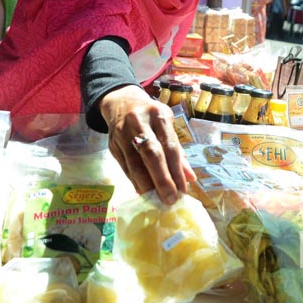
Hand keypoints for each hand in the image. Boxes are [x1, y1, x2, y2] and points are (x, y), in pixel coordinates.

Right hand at [100, 85, 194, 203]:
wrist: (120, 102)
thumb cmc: (150, 116)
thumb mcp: (167, 124)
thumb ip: (178, 151)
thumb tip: (190, 178)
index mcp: (159, 115)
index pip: (170, 146)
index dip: (176, 170)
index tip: (183, 190)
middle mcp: (139, 122)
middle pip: (151, 154)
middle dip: (162, 179)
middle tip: (170, 199)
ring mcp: (122, 133)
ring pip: (134, 163)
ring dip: (147, 185)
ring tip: (157, 200)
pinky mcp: (112, 145)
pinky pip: (125, 167)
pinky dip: (135, 181)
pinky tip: (143, 192)